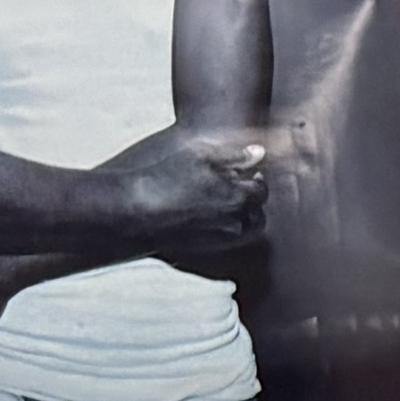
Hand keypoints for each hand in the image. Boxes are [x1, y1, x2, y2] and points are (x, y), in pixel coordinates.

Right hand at [151, 134, 275, 248]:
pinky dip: (230, 227)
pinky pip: (229, 240)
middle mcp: (236, 222)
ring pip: (246, 229)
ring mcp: (221, 239)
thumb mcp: (201, 155)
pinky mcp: (206, 248)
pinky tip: (215, 215)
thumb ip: (235, 154)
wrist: (137, 210)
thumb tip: (259, 152)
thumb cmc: (168, 178)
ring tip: (230, 202)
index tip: (250, 171)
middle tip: (241, 186)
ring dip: (245, 216)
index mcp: (239, 197)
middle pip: (257, 212)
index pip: (262, 189)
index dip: (257, 178)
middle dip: (253, 199)